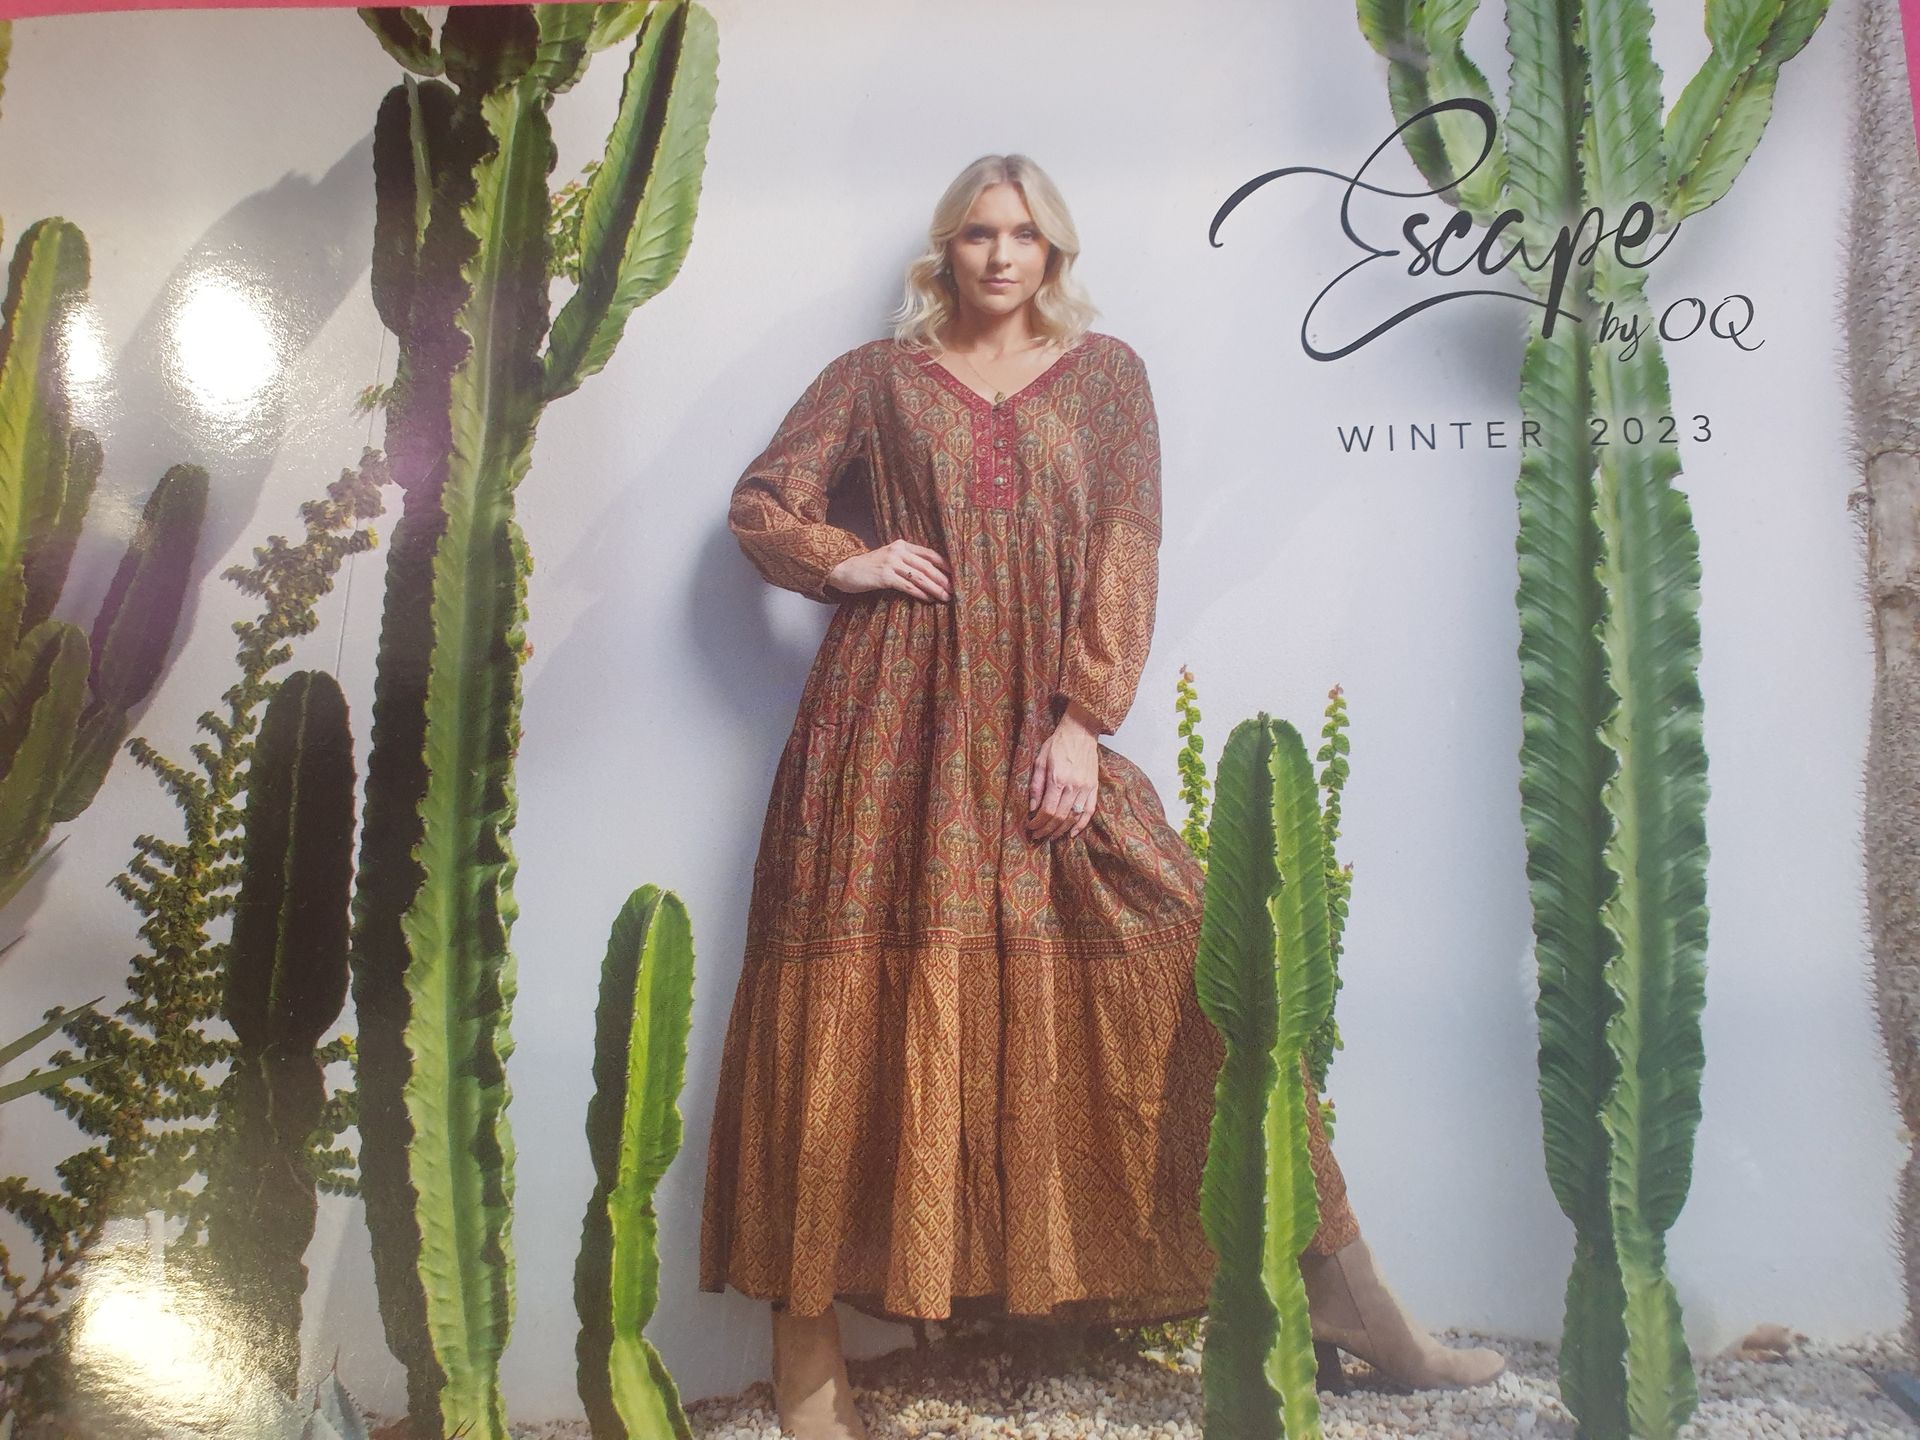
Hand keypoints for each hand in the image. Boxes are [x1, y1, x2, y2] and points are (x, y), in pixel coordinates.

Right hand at [826, 539, 951, 600]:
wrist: (844, 569)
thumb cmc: (869, 567)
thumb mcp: (889, 558)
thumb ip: (906, 561)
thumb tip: (929, 575)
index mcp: (902, 545)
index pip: (929, 553)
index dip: (944, 564)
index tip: (956, 574)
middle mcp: (898, 551)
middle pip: (927, 566)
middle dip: (942, 579)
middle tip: (954, 590)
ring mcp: (891, 563)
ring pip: (919, 576)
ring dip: (934, 588)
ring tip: (945, 597)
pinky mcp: (885, 576)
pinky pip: (907, 586)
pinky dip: (920, 593)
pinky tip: (928, 599)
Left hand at [1028, 701, 1098, 840]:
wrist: (1080, 731)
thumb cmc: (1058, 743)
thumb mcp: (1040, 760)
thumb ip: (1036, 785)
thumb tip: (1033, 807)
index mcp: (1058, 779)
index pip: (1047, 810)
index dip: (1038, 823)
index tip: (1031, 827)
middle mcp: (1074, 786)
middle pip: (1059, 817)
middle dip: (1047, 830)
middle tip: (1038, 836)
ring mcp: (1086, 788)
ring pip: (1074, 817)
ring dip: (1061, 830)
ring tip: (1051, 836)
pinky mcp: (1094, 787)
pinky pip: (1089, 811)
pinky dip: (1081, 825)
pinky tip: (1072, 833)